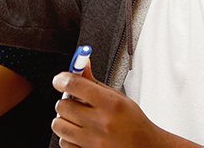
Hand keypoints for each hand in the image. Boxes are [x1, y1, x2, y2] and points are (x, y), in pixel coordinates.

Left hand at [51, 64, 196, 147]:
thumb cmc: (134, 123)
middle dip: (66, 101)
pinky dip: (68, 137)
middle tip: (75, 103)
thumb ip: (95, 83)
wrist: (145, 147)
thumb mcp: (118, 98)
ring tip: (76, 119)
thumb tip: (81, 65)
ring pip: (58, 124)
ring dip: (64, 119)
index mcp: (110, 104)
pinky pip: (63, 142)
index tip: (60, 80)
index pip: (74, 84)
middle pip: (62, 105)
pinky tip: (79, 133)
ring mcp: (93, 141)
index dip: (62, 79)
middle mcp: (100, 122)